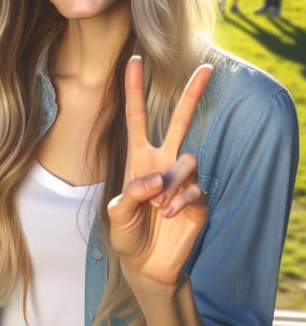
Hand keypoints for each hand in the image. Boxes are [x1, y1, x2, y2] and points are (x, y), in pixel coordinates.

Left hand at [108, 56, 211, 285]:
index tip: (134, 60)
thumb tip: (155, 180)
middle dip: (192, 95)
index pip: (136, 116)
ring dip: (171, 182)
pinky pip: (195, 188)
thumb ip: (130, 194)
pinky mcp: (198, 198)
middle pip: (179, 121)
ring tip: (159, 205)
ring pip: (188, 160)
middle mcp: (163, 162)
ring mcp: (182, 179)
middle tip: (207, 68)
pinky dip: (180, 200)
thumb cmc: (127, 233)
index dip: (134, 89)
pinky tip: (170, 214)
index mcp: (138, 157)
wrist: (146, 265)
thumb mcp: (117, 213)